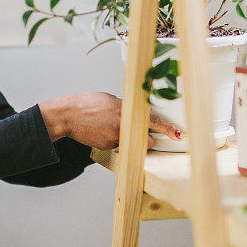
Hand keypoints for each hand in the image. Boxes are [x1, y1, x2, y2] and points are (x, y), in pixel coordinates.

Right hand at [39, 92, 181, 149]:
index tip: (178, 134)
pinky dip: (114, 139)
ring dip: (127, 137)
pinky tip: (103, 130)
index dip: (167, 128)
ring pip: (131, 142)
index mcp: (125, 111)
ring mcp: (114, 139)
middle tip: (137, 129)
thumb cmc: (87, 104)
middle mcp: (122, 127)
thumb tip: (136, 113)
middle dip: (145, 136)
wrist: (68, 116)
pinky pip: (118, 145)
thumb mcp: (111, 100)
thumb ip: (126, 107)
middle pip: (145, 139)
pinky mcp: (107, 147)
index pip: (152, 120)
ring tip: (110, 126)